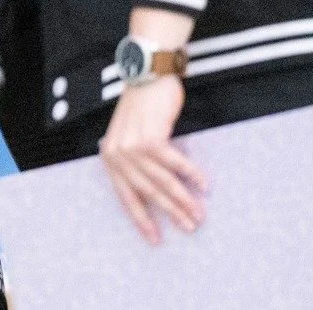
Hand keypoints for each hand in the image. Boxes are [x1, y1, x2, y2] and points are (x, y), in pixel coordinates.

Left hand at [100, 76, 205, 243]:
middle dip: (170, 213)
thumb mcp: (128, 133)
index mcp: (110, 157)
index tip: (155, 238)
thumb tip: (151, 187)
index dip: (142, 219)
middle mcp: (118, 155)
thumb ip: (133, 159)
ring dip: (183, 200)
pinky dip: (191, 175)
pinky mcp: (151, 138)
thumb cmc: (141, 103)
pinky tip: (203, 185)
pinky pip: (175, 164)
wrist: (147, 73)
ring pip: (163, 182)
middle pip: (148, 193)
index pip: (126, 197)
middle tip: (188, 227)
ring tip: (198, 214)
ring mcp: (134, 147)